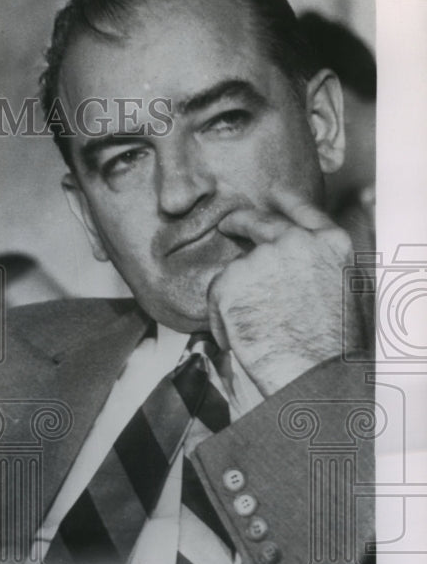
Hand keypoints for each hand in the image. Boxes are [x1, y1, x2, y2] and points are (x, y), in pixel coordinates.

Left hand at [207, 188, 362, 396]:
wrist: (314, 369)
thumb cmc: (334, 346)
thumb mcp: (346, 292)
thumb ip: (321, 267)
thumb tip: (301, 263)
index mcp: (331, 245)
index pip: (304, 211)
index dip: (286, 201)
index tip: (273, 193)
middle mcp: (296, 242)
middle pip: (259, 222)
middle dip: (240, 222)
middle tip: (227, 225)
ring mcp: (261, 258)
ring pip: (237, 268)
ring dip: (236, 295)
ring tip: (255, 329)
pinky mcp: (231, 280)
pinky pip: (216, 294)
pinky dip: (220, 317)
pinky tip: (238, 336)